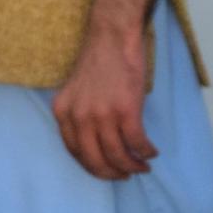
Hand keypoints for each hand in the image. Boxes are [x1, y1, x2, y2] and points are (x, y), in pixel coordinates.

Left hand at [53, 25, 155, 179]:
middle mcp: (78, 115)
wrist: (110, 37)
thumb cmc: (97, 63)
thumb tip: (94, 143)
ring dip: (132, 166)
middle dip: (112, 173)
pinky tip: (151, 151)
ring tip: (142, 165)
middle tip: (126, 174)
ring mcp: (101, 113)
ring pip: (117, 156)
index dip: (92, 166)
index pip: (74, 151)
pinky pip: (136, 143)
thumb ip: (78, 114)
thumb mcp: (74, 91)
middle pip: (94, 159)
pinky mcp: (125, 110)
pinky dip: (146, 152)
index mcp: (62, 111)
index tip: (106, 170)